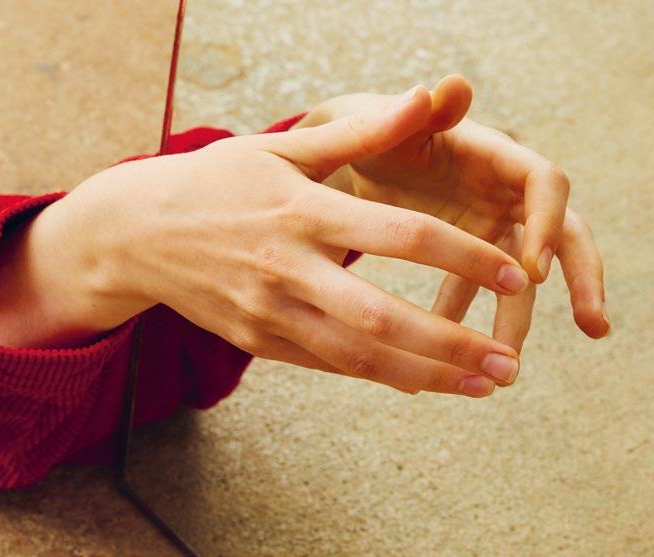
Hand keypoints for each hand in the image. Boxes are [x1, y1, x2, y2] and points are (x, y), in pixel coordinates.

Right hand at [0, 87, 534, 396]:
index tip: (516, 274)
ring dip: (425, 375)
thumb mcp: (283, 148)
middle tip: (510, 365)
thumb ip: (363, 132)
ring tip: (483, 386)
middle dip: (452, 345)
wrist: (137, 232)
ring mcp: (269, 311)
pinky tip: (422, 383)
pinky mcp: (257, 340)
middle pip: (382, 317)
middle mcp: (288, 267)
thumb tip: (431, 96)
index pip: (401, 236)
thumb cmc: (218, 182)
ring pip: (356, 357)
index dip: (463, 257)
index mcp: (304, 209)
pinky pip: (326, 365)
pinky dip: (378, 376)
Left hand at [298, 76, 608, 351]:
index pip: (544, 183)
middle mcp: (502, 191)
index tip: (534, 272)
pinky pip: (472, 289)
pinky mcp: (466, 249)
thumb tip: (453, 85)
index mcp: (494, 154)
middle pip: (560, 232)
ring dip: (515, 320)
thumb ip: (424, 112)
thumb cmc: (373, 130)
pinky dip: (463, 321)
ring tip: (508, 372)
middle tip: (593, 325)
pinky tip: (453, 360)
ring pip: (517, 274)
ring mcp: (488, 224)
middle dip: (579, 277)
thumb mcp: (391, 121)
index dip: (547, 224)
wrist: (353, 153)